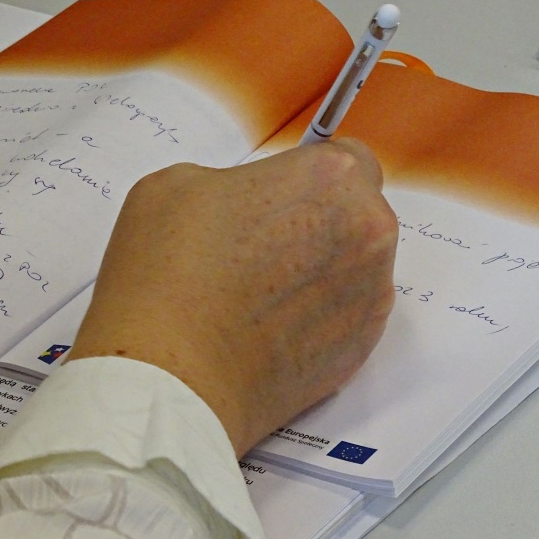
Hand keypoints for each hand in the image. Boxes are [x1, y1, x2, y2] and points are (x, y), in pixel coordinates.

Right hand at [67, 138, 397, 455]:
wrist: (171, 377)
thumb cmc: (167, 275)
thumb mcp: (181, 184)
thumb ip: (241, 180)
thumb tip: (254, 200)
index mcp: (331, 178)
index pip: (350, 161)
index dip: (315, 178)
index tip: (289, 196)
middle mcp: (368, 231)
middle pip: (360, 214)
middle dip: (323, 223)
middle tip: (267, 247)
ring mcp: (371, 293)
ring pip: (359, 267)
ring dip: (326, 270)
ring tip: (265, 294)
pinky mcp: (364, 345)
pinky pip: (351, 315)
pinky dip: (325, 316)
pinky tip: (276, 328)